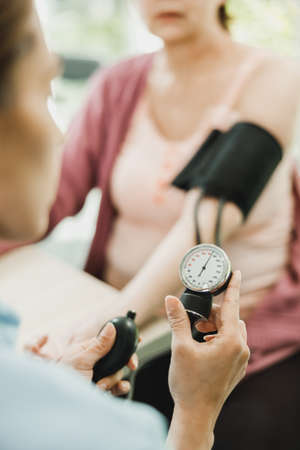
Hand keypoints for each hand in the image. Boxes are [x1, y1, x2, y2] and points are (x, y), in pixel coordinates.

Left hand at [25, 323, 137, 396]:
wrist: (61, 407)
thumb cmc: (64, 380)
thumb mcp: (81, 359)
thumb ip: (99, 344)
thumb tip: (111, 327)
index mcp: (88, 350)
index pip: (110, 341)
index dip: (123, 340)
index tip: (137, 339)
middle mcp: (95, 362)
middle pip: (118, 357)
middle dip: (123, 362)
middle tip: (131, 364)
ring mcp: (99, 376)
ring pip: (118, 372)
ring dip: (112, 379)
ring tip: (100, 385)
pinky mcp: (103, 390)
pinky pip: (118, 387)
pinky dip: (120, 387)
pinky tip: (119, 388)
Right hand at [166, 270, 248, 419]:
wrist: (196, 414)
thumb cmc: (188, 383)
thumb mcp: (180, 347)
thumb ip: (178, 320)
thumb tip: (171, 299)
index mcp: (230, 341)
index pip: (232, 306)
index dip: (232, 287)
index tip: (236, 272)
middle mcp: (241, 349)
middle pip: (230, 318)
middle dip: (213, 313)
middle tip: (195, 318)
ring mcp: (241, 360)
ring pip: (231, 331)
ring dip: (216, 326)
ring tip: (197, 332)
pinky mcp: (237, 368)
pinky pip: (232, 344)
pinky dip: (219, 338)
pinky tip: (203, 344)